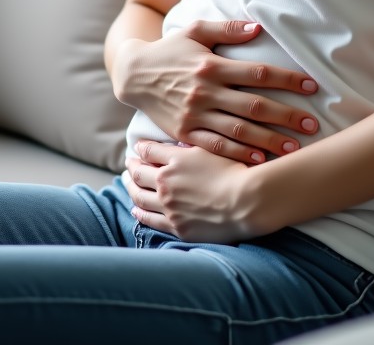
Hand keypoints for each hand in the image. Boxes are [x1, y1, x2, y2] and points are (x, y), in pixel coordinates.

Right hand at [112, 20, 318, 163]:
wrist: (134, 75)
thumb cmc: (170, 50)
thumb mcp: (195, 31)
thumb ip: (227, 29)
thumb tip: (258, 27)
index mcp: (212, 66)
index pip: (258, 73)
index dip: (287, 79)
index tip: (312, 86)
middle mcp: (205, 91)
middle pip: (253, 106)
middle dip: (286, 115)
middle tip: (312, 124)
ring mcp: (194, 114)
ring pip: (238, 131)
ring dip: (268, 140)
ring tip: (294, 148)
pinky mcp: (185, 132)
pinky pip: (214, 147)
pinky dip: (237, 155)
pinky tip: (258, 160)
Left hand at [123, 140, 264, 242]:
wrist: (246, 202)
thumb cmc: (232, 171)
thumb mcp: (208, 150)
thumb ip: (186, 148)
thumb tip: (172, 145)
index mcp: (173, 162)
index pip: (148, 152)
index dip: (140, 149)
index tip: (138, 148)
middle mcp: (165, 184)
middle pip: (138, 174)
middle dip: (131, 167)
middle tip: (128, 163)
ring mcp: (169, 208)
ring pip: (139, 198)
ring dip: (130, 189)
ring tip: (127, 184)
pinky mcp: (177, 227)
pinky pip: (150, 221)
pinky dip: (140, 213)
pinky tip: (136, 210)